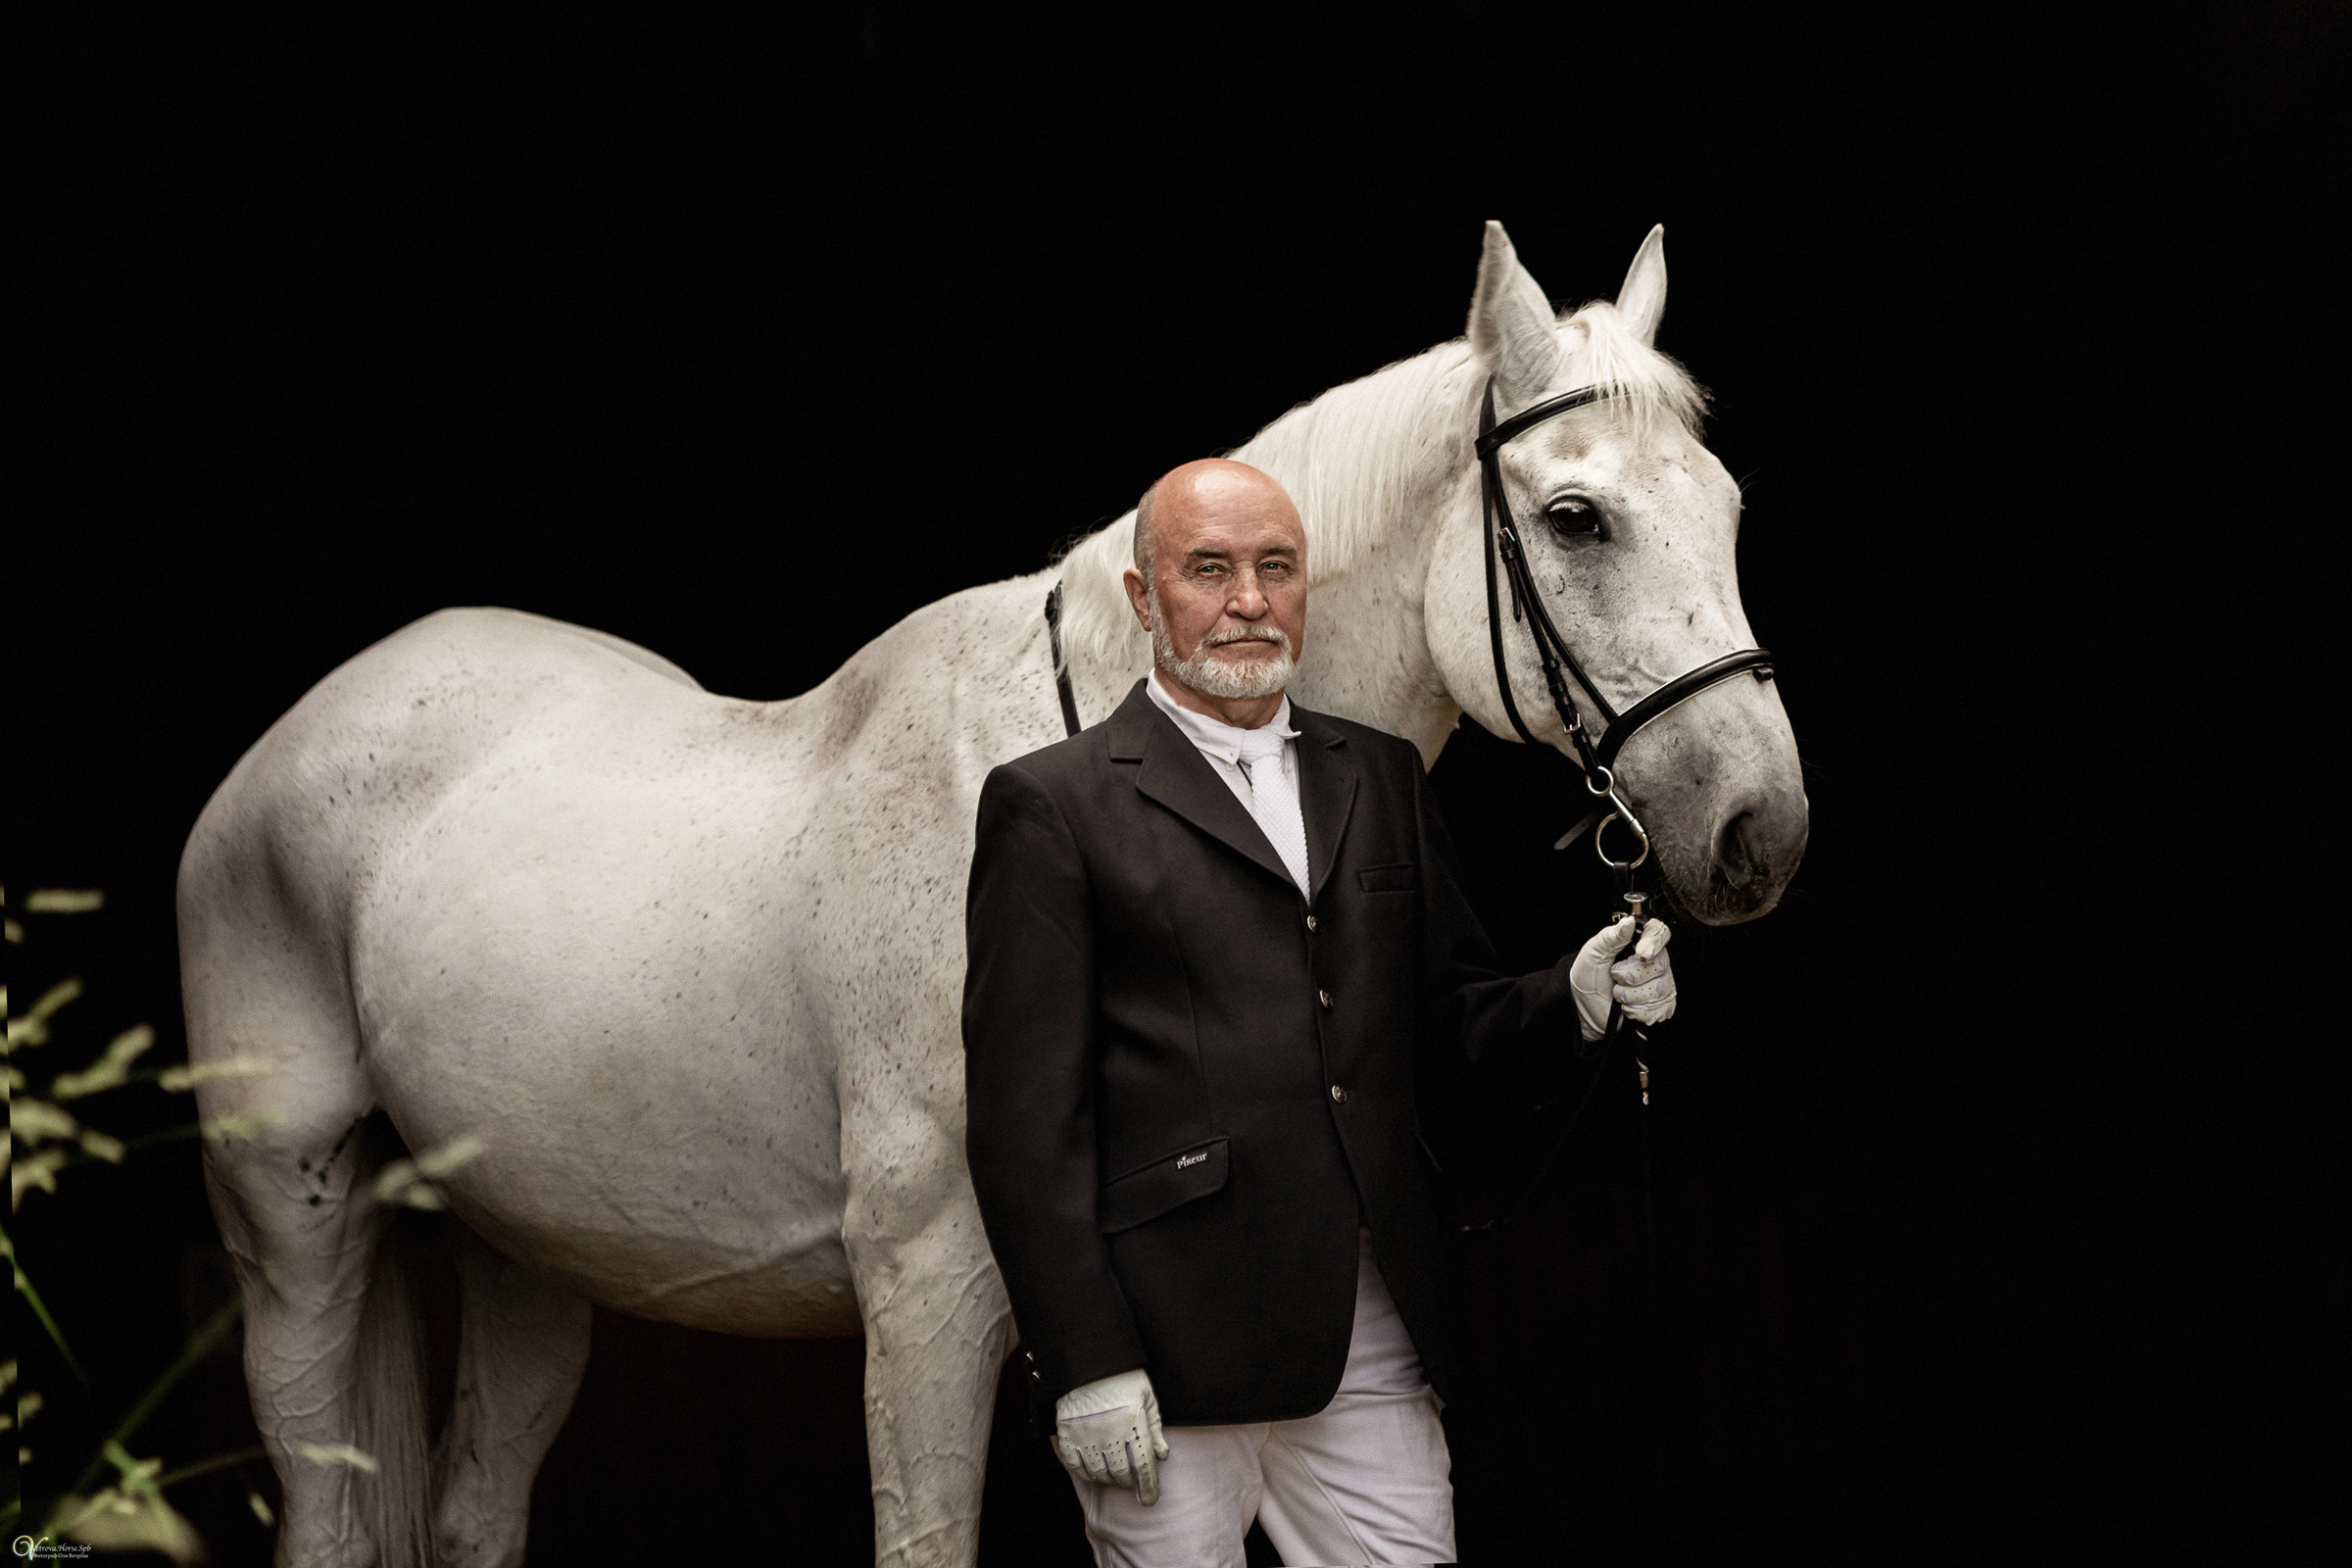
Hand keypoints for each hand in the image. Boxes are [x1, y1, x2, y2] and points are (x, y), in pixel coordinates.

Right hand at [1053, 1368, 1167, 1504]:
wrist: (1088, 1359)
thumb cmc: (1123, 1376)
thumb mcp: (1146, 1396)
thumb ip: (1154, 1426)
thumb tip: (1162, 1455)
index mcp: (1133, 1423)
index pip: (1144, 1466)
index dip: (1148, 1487)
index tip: (1150, 1500)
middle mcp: (1110, 1433)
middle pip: (1121, 1473)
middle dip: (1128, 1482)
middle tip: (1130, 1480)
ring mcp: (1086, 1434)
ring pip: (1099, 1473)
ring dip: (1108, 1479)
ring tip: (1113, 1475)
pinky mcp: (1067, 1433)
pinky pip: (1074, 1465)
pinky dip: (1084, 1473)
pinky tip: (1092, 1471)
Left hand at [1568, 915, 1675, 1041]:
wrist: (1586, 1006)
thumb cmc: (1590, 976)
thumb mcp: (1594, 952)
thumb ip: (1611, 936)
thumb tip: (1628, 922)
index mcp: (1639, 943)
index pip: (1659, 933)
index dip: (1654, 942)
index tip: (1641, 954)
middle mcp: (1654, 961)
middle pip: (1660, 964)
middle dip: (1632, 976)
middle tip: (1615, 978)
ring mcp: (1661, 984)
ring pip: (1659, 990)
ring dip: (1631, 996)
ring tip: (1618, 994)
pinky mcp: (1661, 1005)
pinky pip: (1660, 1010)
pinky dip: (1638, 1012)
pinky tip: (1627, 1007)